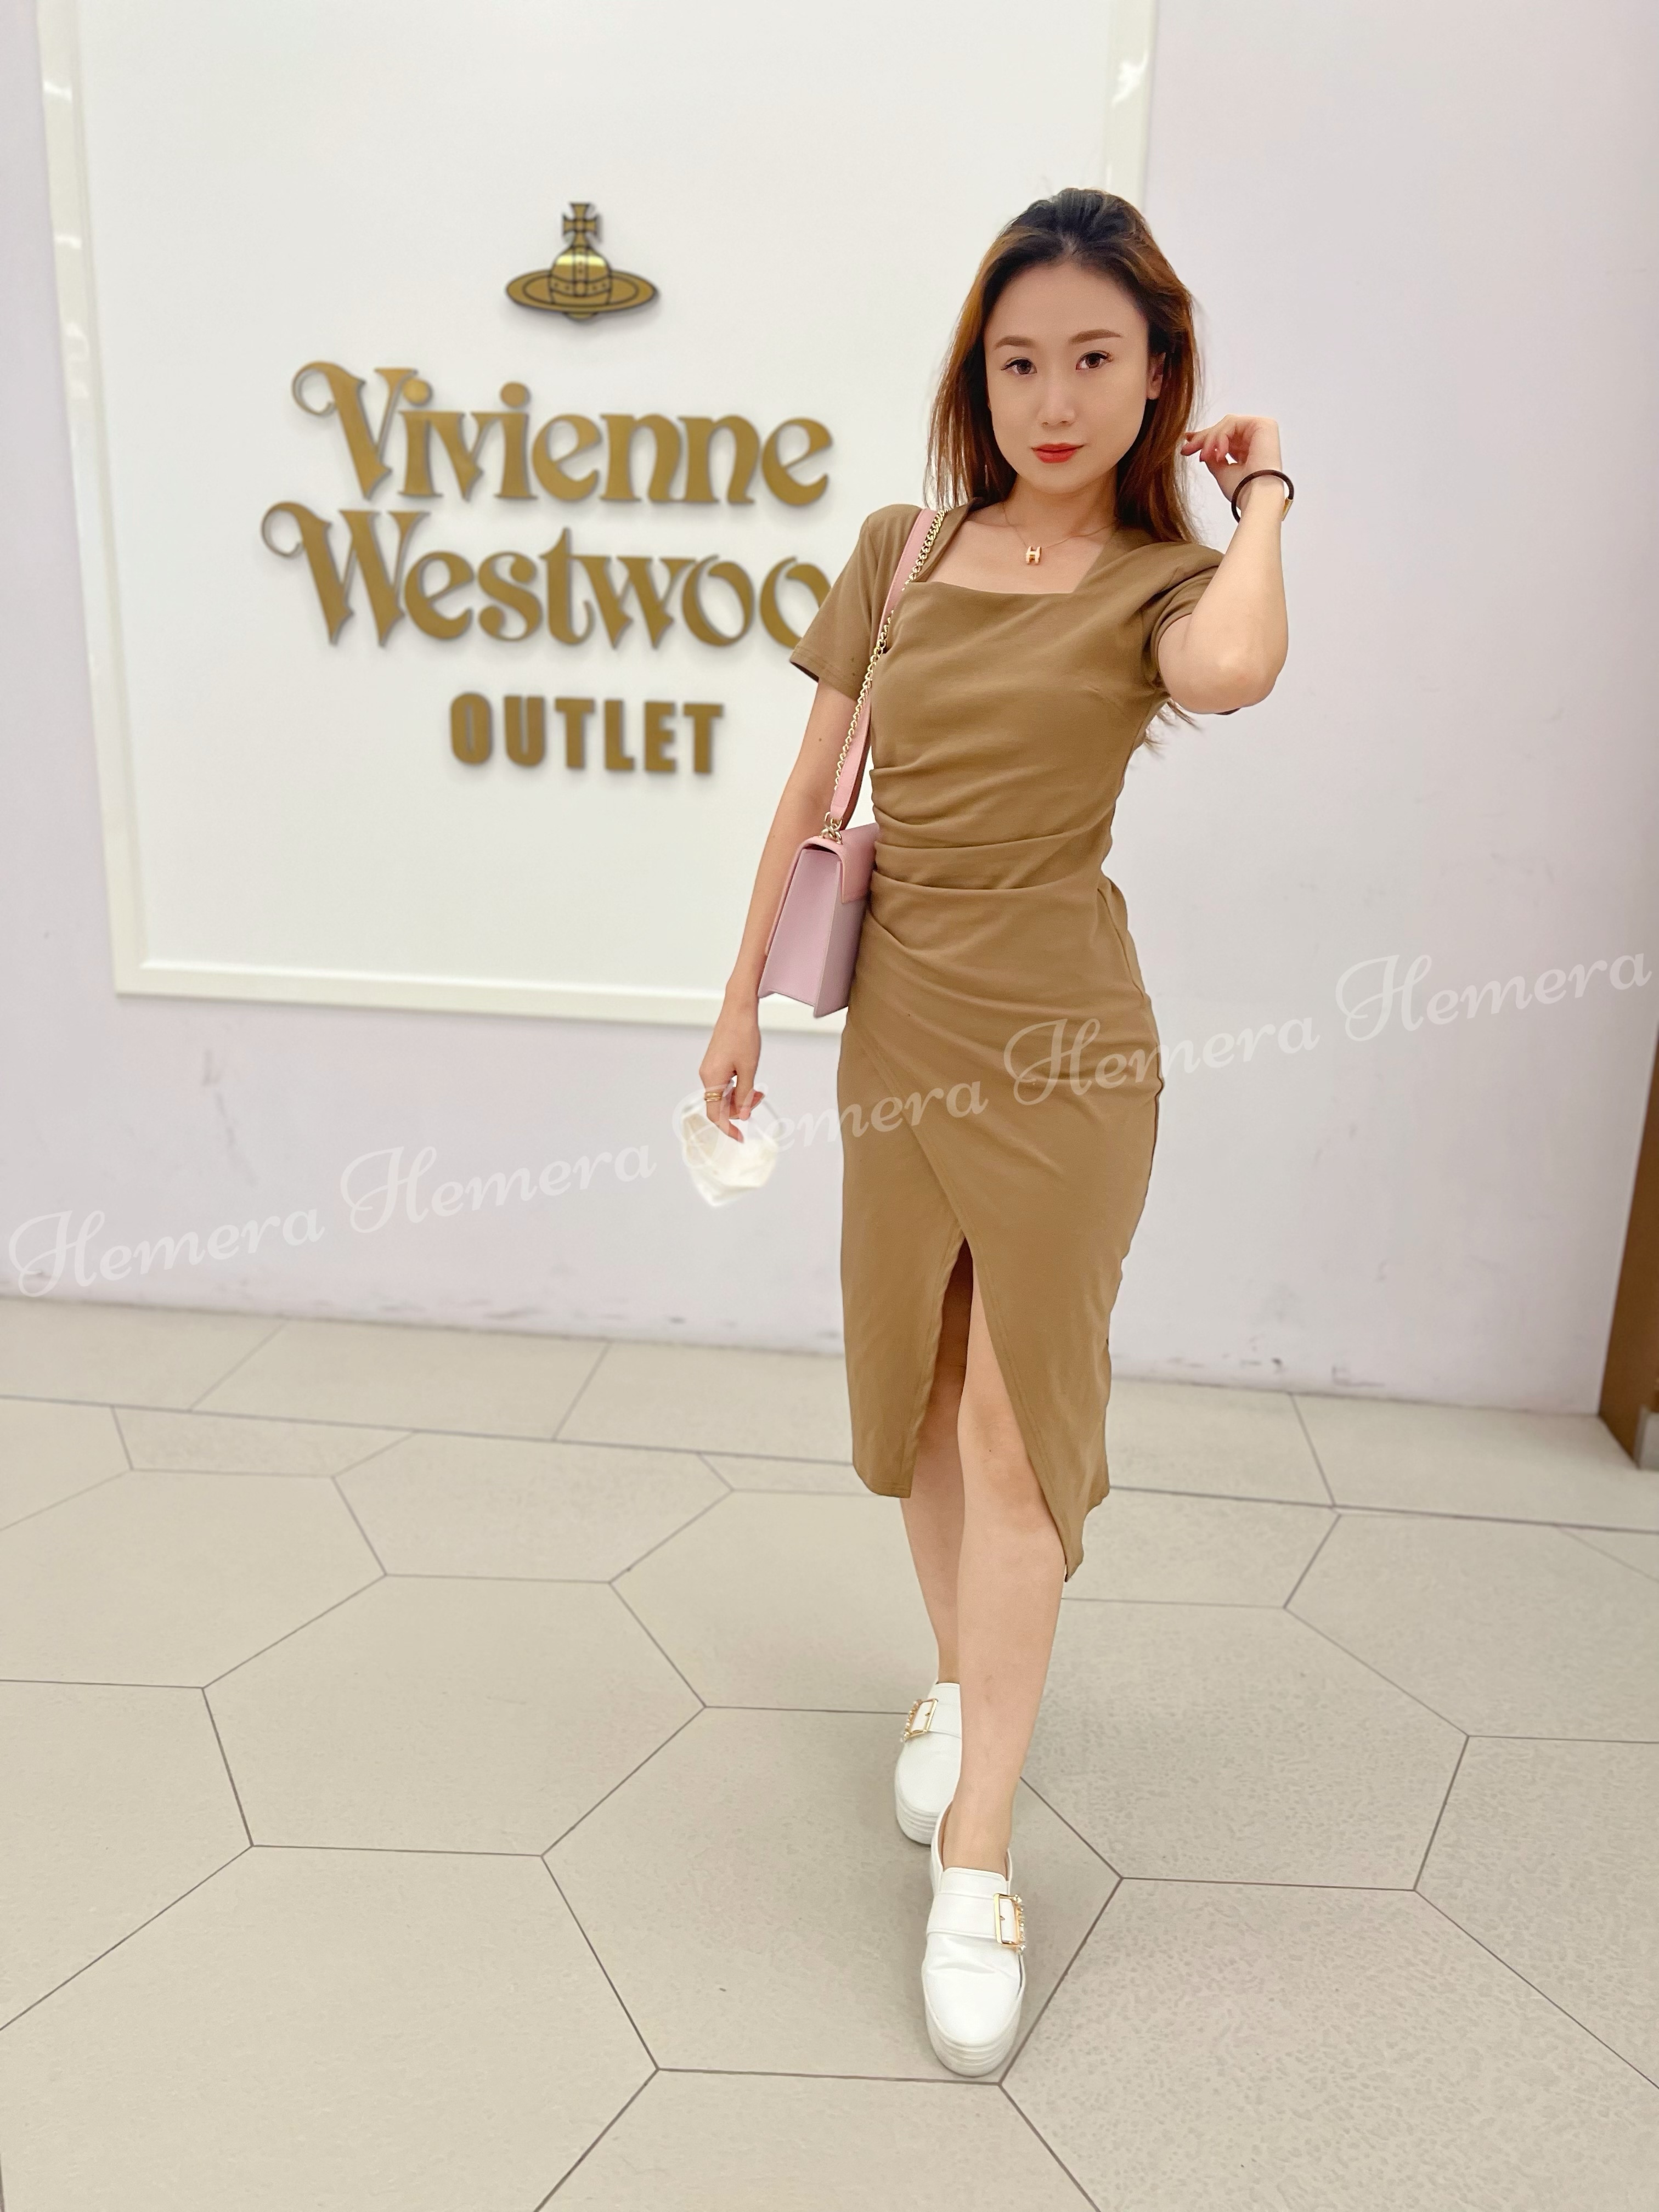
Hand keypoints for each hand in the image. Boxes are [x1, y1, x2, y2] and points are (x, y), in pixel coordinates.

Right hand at [698, 996, 764, 1141]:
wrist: (738, 1009)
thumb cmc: (743, 1035)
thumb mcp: (749, 1069)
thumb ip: (745, 1095)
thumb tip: (742, 1116)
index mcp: (712, 1079)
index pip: (715, 1114)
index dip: (727, 1128)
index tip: (739, 1138)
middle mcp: (707, 1075)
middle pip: (720, 1105)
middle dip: (739, 1108)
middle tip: (759, 1099)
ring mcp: (710, 1069)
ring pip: (724, 1095)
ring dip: (740, 1097)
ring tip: (758, 1089)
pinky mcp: (715, 1063)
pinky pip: (724, 1084)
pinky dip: (737, 1087)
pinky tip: (750, 1081)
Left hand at [1180, 415, 1282, 508]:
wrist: (1257, 498)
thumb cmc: (1242, 491)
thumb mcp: (1222, 472)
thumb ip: (1213, 458)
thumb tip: (1203, 449)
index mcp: (1249, 449)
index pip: (1226, 437)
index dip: (1206, 439)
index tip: (1187, 445)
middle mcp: (1257, 437)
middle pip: (1225, 428)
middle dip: (1203, 438)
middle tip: (1187, 450)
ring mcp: (1262, 429)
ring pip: (1226, 424)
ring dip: (1210, 440)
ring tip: (1204, 457)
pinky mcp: (1264, 424)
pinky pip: (1233, 423)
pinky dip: (1221, 437)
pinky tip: (1219, 455)